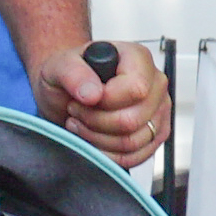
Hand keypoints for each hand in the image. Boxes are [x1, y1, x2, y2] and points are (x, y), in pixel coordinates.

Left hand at [40, 38, 167, 168]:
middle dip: (95, 122)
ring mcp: (158, 111)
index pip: (135, 89)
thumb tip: (93, 94)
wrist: (68, 93)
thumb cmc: (69, 76)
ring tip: (82, 123)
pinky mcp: (155, 134)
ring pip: (132, 142)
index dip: (105, 102)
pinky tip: (93, 138)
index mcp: (137, 58)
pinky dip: (107, 154)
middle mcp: (155, 83)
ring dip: (98, 139)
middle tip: (77, 112)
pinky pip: (134, 157)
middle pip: (133, 120)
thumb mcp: (58, 66)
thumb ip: (72, 74)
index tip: (83, 99)